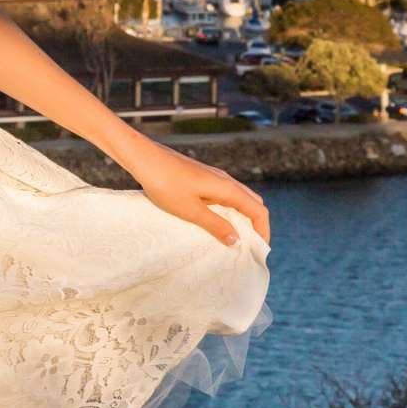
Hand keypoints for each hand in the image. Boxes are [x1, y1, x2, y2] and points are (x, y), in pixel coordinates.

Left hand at [127, 141, 271, 248]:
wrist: (143, 157)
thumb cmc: (165, 184)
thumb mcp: (190, 211)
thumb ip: (216, 225)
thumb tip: (237, 240)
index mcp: (227, 188)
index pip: (258, 210)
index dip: (263, 230)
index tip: (259, 250)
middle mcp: (225, 180)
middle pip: (252, 202)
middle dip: (255, 224)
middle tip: (248, 245)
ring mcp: (213, 177)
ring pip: (237, 198)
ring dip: (240, 216)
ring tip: (232, 237)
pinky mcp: (200, 176)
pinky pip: (222, 194)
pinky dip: (226, 209)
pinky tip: (213, 220)